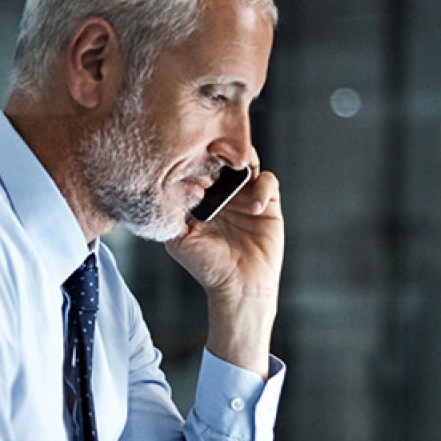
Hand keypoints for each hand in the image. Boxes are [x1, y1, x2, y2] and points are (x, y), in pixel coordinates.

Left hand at [165, 168, 281, 375]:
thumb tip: (171, 184)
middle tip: (216, 154)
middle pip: (225, 159)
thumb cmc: (207, 267)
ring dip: (243, 161)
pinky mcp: (269, 205)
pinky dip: (262, 187)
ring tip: (237, 172)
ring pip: (249, 162)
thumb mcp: (179, 239)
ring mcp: (247, 197)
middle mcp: (225, 194)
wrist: (238, 287)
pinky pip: (269, 181)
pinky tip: (253, 207)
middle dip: (221, 152)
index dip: (197, 159)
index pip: (201, 167)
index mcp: (203, 198)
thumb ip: (173, 213)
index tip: (192, 162)